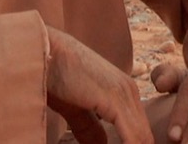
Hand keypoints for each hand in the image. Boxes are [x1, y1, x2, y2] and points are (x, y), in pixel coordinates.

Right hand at [46, 27, 153, 143]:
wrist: (42, 52)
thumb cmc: (54, 77)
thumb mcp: (76, 109)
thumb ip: (89, 129)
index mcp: (124, 93)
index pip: (140, 132)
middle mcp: (130, 92)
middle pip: (145, 138)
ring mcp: (125, 95)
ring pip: (142, 140)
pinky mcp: (116, 100)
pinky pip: (133, 138)